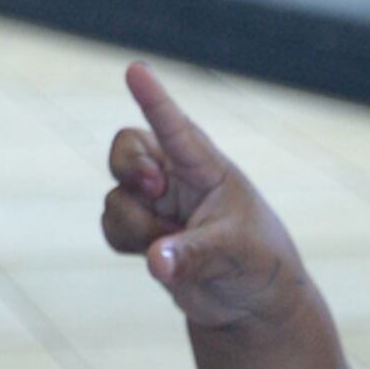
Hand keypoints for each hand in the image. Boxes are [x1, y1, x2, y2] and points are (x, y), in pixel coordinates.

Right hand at [100, 64, 309, 332]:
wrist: (252, 299)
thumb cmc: (258, 260)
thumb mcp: (234, 253)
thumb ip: (192, 255)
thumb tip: (155, 262)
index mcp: (206, 167)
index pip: (176, 127)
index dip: (155, 98)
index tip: (136, 69)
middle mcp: (175, 176)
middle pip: (127, 148)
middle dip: (130, 169)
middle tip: (154, 190)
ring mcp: (155, 203)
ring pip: (117, 197)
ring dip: (137, 227)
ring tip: (175, 248)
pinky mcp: (142, 231)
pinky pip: (111, 226)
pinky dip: (127, 243)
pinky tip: (161, 259)